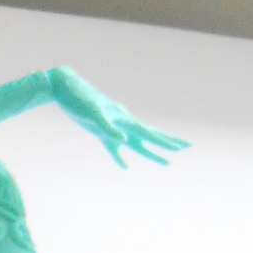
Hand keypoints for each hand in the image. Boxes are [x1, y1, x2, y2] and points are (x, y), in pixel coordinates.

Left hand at [47, 66, 188, 167]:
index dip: (164, 141)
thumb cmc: (78, 99)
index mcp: (123, 118)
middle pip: (149, 135)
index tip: (181, 148)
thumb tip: (124, 140)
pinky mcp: (99, 130)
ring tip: (166, 162)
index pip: (148, 132)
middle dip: (168, 142)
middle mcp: (122, 122)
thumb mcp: (92, 113)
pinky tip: (124, 166)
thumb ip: (108, 128)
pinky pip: (113, 146)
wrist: (64, 87)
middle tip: (188, 146)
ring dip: (150, 152)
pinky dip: (119, 156)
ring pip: (136, 142)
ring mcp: (112, 126)